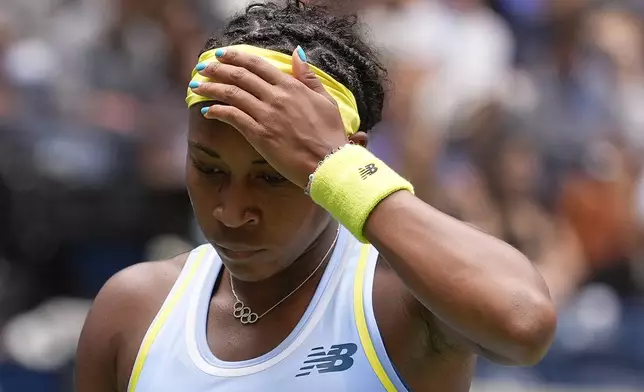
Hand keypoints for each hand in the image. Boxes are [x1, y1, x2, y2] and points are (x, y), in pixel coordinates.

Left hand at [190, 48, 348, 188]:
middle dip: (217, 69)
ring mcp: (266, 116)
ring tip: (196, 86)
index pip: (257, 65)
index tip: (221, 55)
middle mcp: (276, 97)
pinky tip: (208, 111)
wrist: (329, 163)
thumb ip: (308, 76)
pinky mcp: (259, 135)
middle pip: (239, 76)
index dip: (236, 57)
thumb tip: (297, 53)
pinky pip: (233, 117)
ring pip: (231, 94)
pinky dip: (218, 111)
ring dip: (210, 87)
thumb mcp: (326, 100)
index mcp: (292, 86)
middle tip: (202, 67)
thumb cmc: (331, 135)